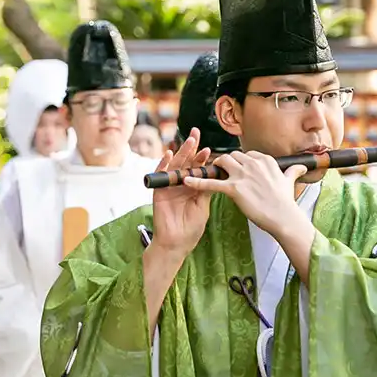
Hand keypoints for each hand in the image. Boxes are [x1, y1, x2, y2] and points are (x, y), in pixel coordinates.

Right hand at [150, 128, 213, 261]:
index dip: (202, 158)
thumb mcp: (203, 206)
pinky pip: (161, 175)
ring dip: (181, 152)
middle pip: (186, 162)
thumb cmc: (191, 228)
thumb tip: (217, 173)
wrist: (177, 243)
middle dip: (191, 147)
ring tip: (189, 141)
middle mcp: (181, 184)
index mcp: (193, 187)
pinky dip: (164, 164)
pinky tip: (169, 154)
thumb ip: (206, 189)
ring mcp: (170, 187)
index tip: (209, 149)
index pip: (197, 168)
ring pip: (176, 165)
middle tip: (196, 133)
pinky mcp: (159, 191)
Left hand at [182, 150, 306, 235]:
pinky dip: (197, 181)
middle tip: (221, 172)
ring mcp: (243, 175)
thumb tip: (302, 166)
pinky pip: (212, 182)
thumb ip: (293, 171)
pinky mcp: (234, 188)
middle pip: (232, 156)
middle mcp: (253, 163)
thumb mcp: (289, 181)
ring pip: (222, 162)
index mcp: (265, 160)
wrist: (284, 217)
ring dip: (215, 167)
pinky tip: (185, 181)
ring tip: (210, 174)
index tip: (237, 170)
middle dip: (226, 163)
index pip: (247, 155)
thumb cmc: (286, 202)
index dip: (240, 163)